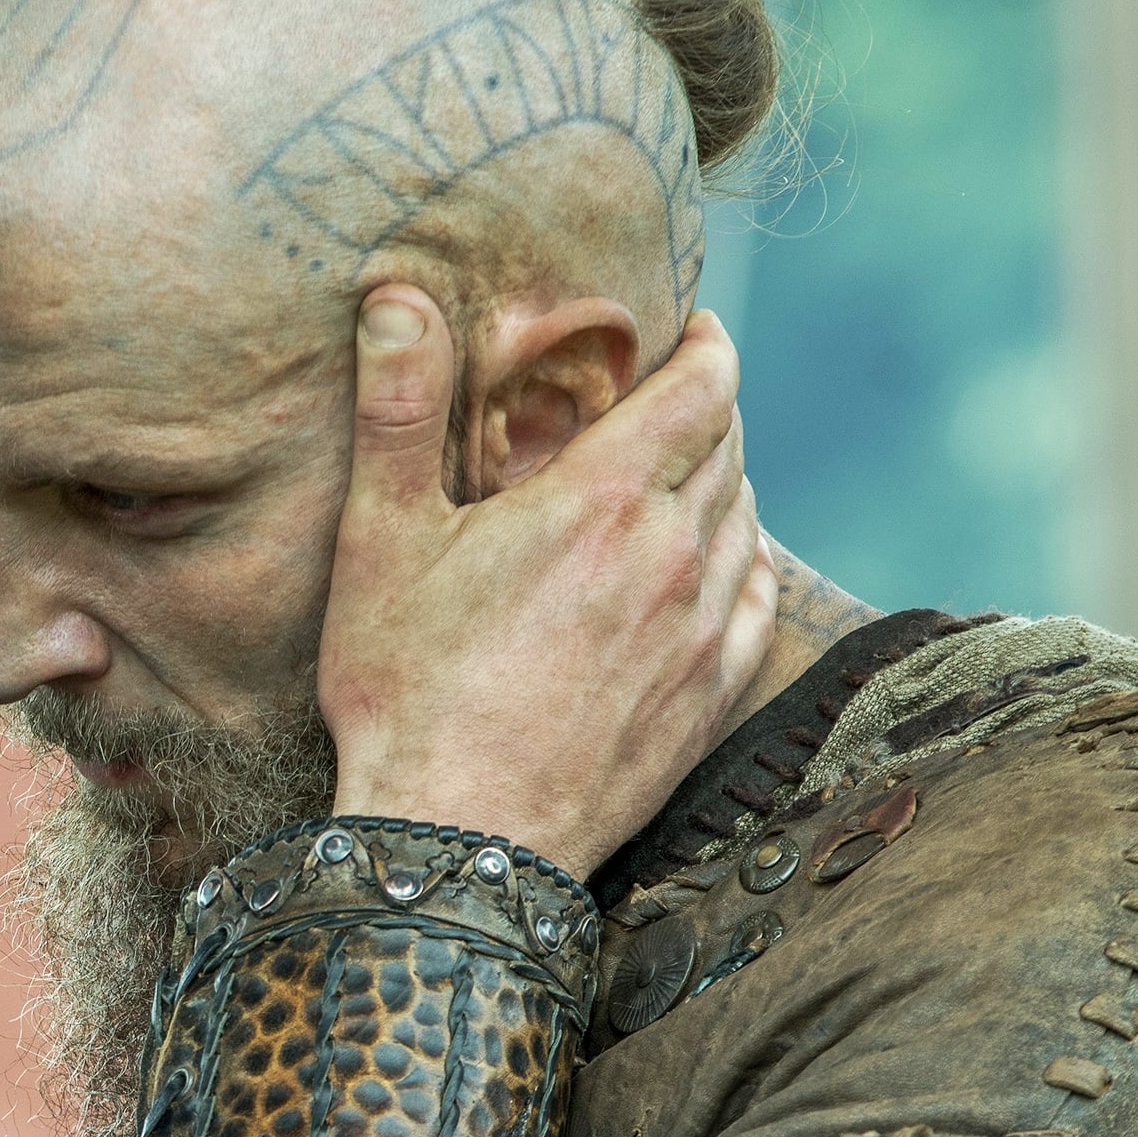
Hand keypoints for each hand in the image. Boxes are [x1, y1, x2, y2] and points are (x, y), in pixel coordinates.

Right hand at [319, 303, 775, 877]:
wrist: (459, 838)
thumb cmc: (404, 688)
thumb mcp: (379, 541)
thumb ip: (397, 410)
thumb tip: (395, 297)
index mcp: (599, 500)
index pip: (701, 387)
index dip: (703, 345)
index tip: (687, 328)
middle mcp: (672, 554)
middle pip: (730, 446)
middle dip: (705, 406)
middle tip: (666, 395)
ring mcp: (701, 631)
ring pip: (747, 519)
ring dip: (724, 481)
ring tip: (680, 474)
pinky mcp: (710, 698)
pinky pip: (758, 601)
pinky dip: (743, 561)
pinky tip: (713, 564)